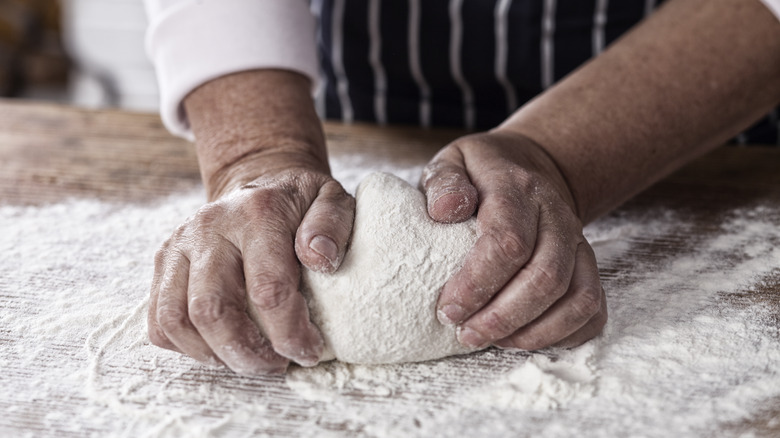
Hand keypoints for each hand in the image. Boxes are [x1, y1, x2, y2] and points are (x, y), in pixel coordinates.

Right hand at [148, 162, 353, 373]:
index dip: (289, 333)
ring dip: (213, 354)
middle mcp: (209, 227)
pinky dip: (186, 347)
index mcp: (256, 214)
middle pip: (211, 310)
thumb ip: (331, 224)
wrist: (258, 181)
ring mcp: (179, 245)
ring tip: (248, 360)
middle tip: (275, 364)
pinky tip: (221, 347)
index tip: (309, 350)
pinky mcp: (164, 262)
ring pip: (176, 320)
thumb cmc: (299, 203)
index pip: (267, 290)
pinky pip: (158, 320)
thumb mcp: (332, 200)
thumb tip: (320, 259)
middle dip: (246, 353)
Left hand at [422, 130, 606, 349]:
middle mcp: (557, 216)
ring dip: (534, 332)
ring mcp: (578, 243)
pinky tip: (525, 339)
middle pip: (545, 277)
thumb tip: (445, 210)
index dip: (478, 284)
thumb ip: (443, 182)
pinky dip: (564, 335)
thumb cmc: (481, 173)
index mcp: (517, 189)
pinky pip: (593, 310)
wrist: (531, 165)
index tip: (448, 309)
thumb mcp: (453, 161)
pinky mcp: (588, 265)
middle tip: (466, 334)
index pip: (508, 242)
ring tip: (492, 341)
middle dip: (503, 317)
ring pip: (577, 298)